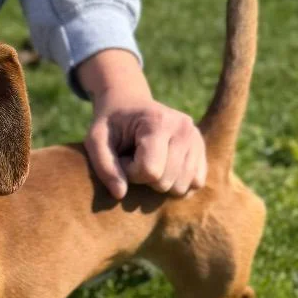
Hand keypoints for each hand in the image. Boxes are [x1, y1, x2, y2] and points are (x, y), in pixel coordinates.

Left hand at [78, 49, 205, 199]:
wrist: (128, 104)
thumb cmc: (110, 124)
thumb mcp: (95, 140)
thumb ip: (104, 167)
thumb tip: (120, 194)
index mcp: (159, 122)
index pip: (150, 171)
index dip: (130, 173)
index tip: (122, 157)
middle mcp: (184, 128)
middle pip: (166, 182)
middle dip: (143, 179)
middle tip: (134, 158)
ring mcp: (197, 138)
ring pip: (182, 187)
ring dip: (159, 182)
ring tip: (147, 160)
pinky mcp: (202, 149)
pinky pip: (196, 183)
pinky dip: (176, 182)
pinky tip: (163, 167)